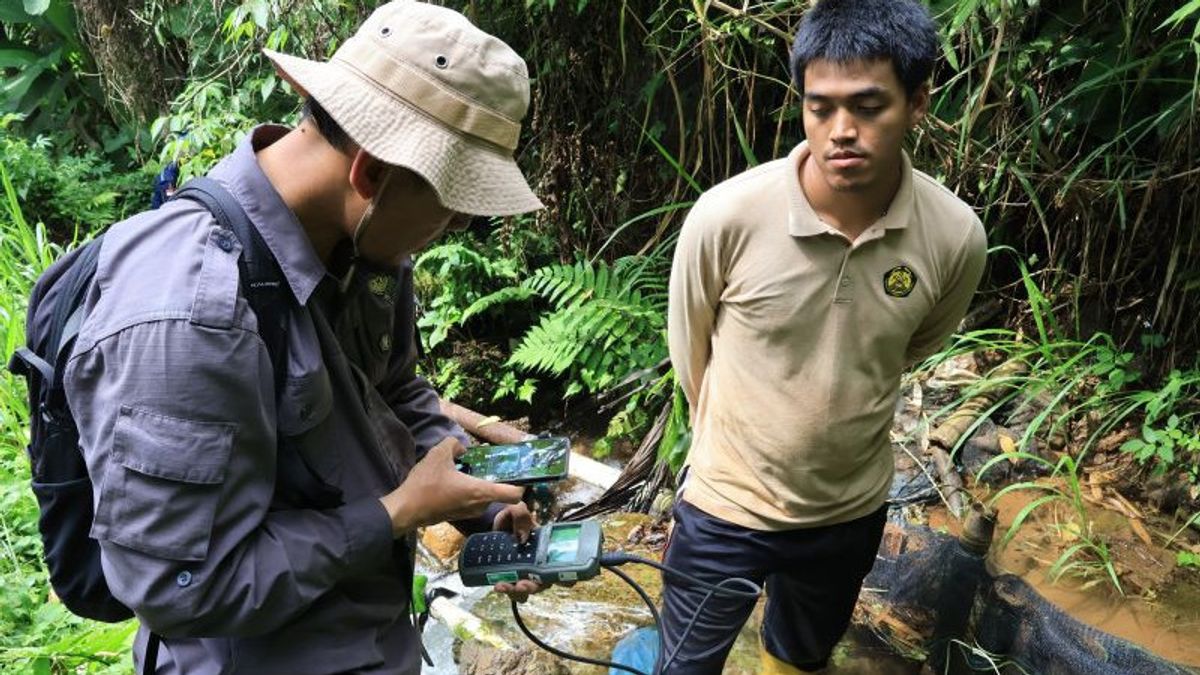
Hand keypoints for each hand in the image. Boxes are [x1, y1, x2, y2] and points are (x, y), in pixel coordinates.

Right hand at [378, 437, 523, 537]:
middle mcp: (479, 505)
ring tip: (463, 469)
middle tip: (484, 463)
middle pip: (498, 492)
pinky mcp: (458, 516)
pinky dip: (468, 491)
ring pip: (484, 496)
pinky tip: (452, 480)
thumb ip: (454, 444)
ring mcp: (469, 513)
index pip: (514, 494)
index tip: (520, 473)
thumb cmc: (425, 484)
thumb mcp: (439, 454)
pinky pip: (472, 501)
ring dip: (478, 484)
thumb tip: (461, 449)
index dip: (522, 484)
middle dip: (493, 477)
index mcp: (480, 491)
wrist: (405, 510)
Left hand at [491, 502, 559, 601]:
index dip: (567, 574)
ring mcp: (525, 571)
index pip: (562, 563)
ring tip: (503, 586)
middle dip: (534, 586)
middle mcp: (539, 562)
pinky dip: (507, 590)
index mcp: (546, 547)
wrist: (492, 523)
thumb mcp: (516, 509)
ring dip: (518, 592)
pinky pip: (512, 589)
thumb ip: (521, 516)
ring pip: (528, 589)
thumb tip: (522, 538)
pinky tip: (497, 585)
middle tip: (522, 584)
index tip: (563, 580)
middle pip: (544, 582)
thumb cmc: (510, 517)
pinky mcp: (511, 576)